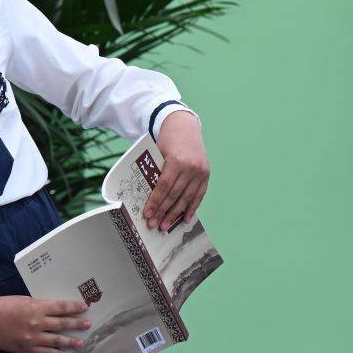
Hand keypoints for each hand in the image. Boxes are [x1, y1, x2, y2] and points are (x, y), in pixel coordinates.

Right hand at [0, 292, 92, 352]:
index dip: (74, 307)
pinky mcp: (26, 349)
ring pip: (57, 340)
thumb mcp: (21, 300)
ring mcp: (32, 338)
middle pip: (62, 324)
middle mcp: (36, 323)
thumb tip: (54, 310)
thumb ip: (37, 306)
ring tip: (81, 342)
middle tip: (89, 324)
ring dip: (71, 341)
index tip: (85, 306)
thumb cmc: (0, 306)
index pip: (60, 307)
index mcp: (35, 307)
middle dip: (77, 324)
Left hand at [143, 113, 208, 231]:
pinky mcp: (206, 175)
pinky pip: (199, 195)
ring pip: (187, 198)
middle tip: (154, 225)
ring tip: (165, 226)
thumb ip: (155, 172)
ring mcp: (200, 172)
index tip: (147, 214)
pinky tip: (184, 219)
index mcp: (177, 161)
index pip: (164, 187)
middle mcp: (191, 167)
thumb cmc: (166, 141)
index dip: (155, 202)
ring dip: (175, 214)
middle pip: (175, 195)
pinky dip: (192, 208)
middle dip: (163, 212)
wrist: (184, 126)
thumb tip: (146, 197)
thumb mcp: (158, 153)